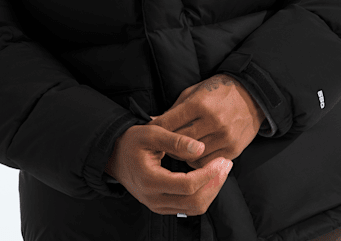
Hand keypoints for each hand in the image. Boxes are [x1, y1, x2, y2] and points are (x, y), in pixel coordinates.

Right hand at [104, 124, 232, 215]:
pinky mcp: (161, 205)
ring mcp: (157, 205)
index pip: (188, 186)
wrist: (114, 155)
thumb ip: (175, 140)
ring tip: (221, 170)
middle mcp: (154, 198)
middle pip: (194, 201)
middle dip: (215, 184)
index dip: (208, 174)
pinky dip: (202, 194)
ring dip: (211, 190)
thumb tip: (200, 148)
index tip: (222, 160)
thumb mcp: (151, 132)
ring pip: (193, 208)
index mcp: (150, 180)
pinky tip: (209, 177)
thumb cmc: (132, 141)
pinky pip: (187, 207)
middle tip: (226, 164)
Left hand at [146, 74, 265, 169]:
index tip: (146, 133)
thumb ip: (175, 109)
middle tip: (160, 144)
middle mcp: (213, 122)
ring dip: (182, 155)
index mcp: (200, 104)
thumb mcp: (195, 91)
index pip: (169, 123)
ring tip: (178, 149)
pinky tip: (195, 153)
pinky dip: (198, 160)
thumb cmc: (219, 91)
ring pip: (191, 157)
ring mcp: (224, 137)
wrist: (252, 95)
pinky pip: (207, 163)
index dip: (155, 129)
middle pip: (178, 142)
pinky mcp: (233, 149)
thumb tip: (154, 123)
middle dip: (167, 144)